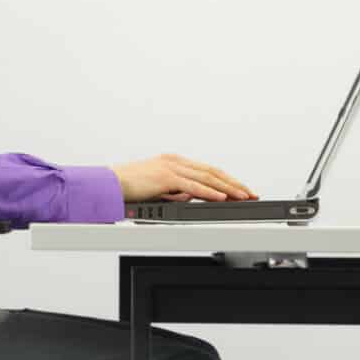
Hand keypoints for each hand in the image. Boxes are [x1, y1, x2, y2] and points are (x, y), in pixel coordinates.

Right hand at [111, 153, 258, 203]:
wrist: (108, 185)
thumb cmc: (128, 189)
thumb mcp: (158, 191)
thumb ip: (175, 192)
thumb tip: (190, 199)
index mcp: (174, 162)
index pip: (207, 170)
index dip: (227, 180)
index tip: (241, 189)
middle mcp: (175, 161)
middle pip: (213, 171)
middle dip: (235, 183)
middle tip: (250, 193)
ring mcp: (171, 167)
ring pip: (207, 177)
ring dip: (228, 188)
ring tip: (243, 196)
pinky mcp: (165, 177)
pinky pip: (193, 186)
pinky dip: (210, 192)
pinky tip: (222, 198)